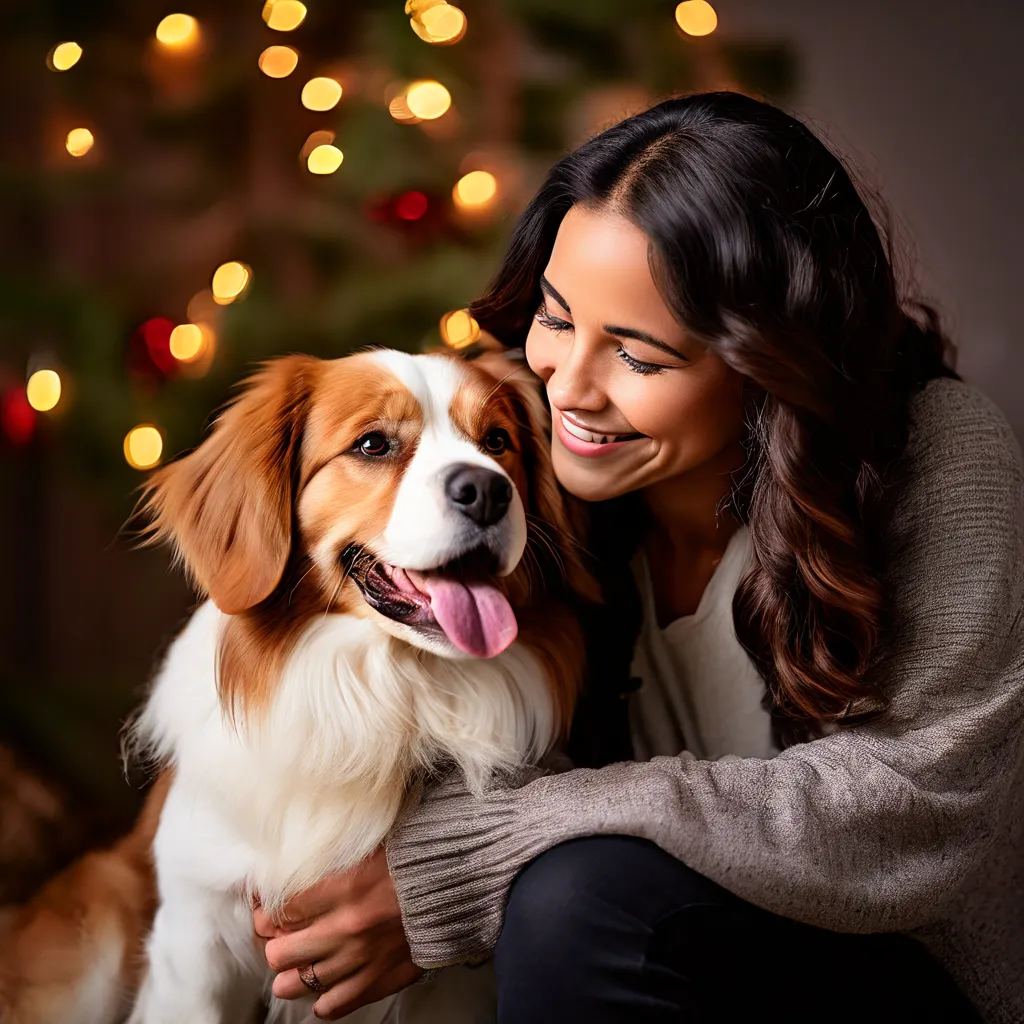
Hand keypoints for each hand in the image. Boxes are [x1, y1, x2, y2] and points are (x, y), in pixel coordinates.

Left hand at [253, 845, 422, 1019]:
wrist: (454, 882)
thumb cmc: (410, 858)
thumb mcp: (364, 847)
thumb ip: (328, 861)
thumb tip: (291, 869)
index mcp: (343, 888)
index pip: (280, 911)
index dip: (267, 909)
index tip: (268, 906)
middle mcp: (346, 929)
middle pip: (279, 954)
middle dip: (274, 943)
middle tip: (279, 934)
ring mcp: (361, 960)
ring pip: (296, 986)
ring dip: (292, 974)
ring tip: (298, 960)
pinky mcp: (378, 980)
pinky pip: (332, 1006)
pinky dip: (323, 998)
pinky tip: (325, 981)